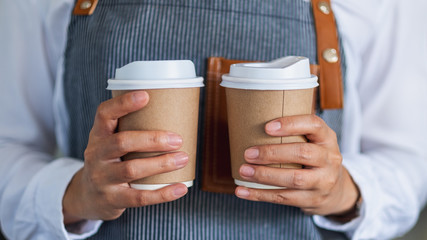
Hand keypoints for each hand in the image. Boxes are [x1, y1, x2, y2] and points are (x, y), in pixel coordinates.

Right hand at [62, 91, 188, 223]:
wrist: (88, 196)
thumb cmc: (110, 161)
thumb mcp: (110, 142)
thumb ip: (132, 129)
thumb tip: (175, 112)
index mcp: (98, 135)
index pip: (104, 114)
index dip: (123, 104)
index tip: (146, 95)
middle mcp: (96, 155)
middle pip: (122, 142)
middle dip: (152, 139)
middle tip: (178, 139)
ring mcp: (102, 178)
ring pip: (132, 169)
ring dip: (161, 164)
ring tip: (183, 158)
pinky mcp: (112, 199)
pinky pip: (139, 198)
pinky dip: (163, 194)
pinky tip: (181, 188)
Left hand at [235, 115, 358, 216]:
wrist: (336, 191)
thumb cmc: (313, 158)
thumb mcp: (313, 141)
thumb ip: (293, 131)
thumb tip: (252, 118)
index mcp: (327, 138)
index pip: (313, 125)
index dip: (290, 124)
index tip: (266, 127)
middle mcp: (329, 159)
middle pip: (302, 153)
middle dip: (272, 153)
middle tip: (248, 153)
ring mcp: (323, 182)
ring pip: (294, 179)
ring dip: (264, 175)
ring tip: (244, 171)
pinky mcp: (313, 200)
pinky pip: (284, 198)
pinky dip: (260, 195)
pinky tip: (242, 191)